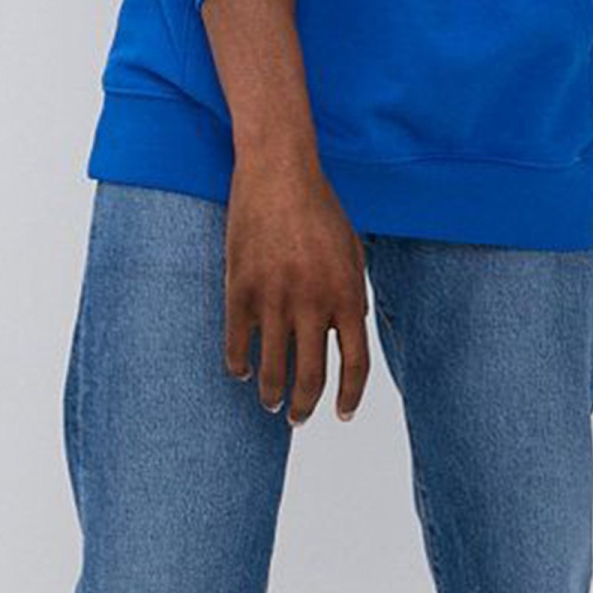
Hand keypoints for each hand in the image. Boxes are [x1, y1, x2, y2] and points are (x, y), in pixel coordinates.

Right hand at [223, 146, 371, 424]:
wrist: (279, 173)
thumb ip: (354, 295)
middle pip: (312, 376)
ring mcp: (274, 298)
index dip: (350, 397)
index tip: (343, 414)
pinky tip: (241, 373)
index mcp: (347, 295)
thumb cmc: (321, 210)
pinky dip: (239, 365)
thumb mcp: (353, 252)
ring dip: (272, 395)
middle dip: (306, 407)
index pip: (355, 365)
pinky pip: (237, 342)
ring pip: (272, 368)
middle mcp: (313, 303)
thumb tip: (348, 333)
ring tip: (272, 404)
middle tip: (299, 419)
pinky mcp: (239, 288)